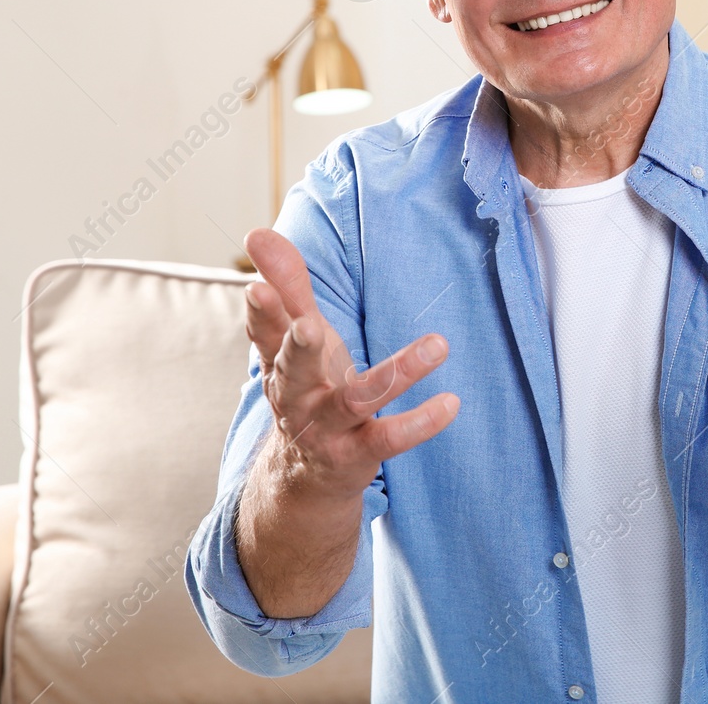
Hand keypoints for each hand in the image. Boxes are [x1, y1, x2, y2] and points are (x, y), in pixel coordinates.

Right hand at [243, 228, 460, 500]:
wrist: (307, 475)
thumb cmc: (308, 385)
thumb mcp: (298, 336)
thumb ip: (288, 285)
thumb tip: (256, 232)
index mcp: (279, 362)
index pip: (265, 332)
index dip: (261, 312)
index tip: (257, 287)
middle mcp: (295, 396)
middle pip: (292, 371)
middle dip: (298, 348)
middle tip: (309, 326)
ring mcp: (326, 428)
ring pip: (355, 400)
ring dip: (396, 374)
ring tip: (438, 345)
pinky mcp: (358, 454)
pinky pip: (389, 439)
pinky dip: (420, 423)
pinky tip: (451, 402)